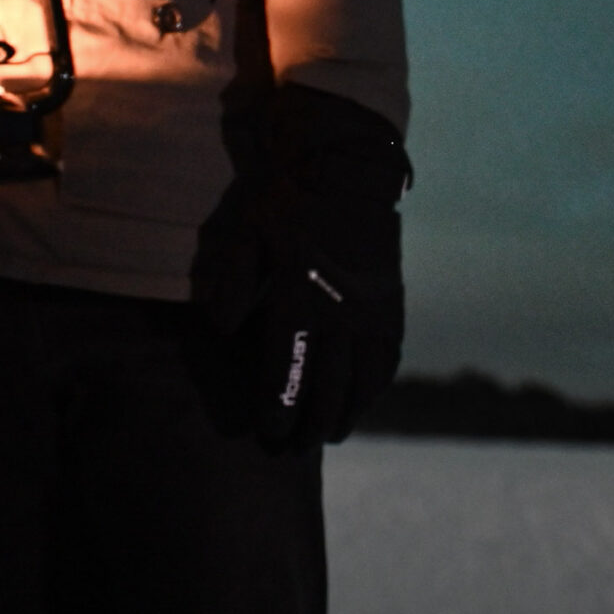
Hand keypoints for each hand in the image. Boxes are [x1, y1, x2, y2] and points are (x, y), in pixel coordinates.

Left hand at [192, 85, 407, 450]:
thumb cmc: (289, 196)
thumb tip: (222, 329)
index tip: (268, 432)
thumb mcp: (249, 232)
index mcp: (299, 296)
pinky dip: (375, 386)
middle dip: (310, 424)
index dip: (277, 409)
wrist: (348, 164)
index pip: (286, 371)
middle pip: (326, 388)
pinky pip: (387, 358)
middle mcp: (339, 311)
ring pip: (362, 381)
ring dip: (346, 413)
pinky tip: (364, 399)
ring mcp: (371, 309)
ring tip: (330, 434)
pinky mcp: (391, 301)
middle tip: (295, 449)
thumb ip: (234, 283)